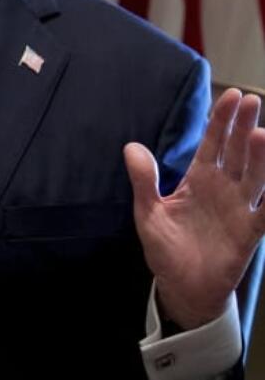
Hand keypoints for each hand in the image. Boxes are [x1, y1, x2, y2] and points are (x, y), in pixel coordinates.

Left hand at [125, 88, 264, 328]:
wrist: (181, 286)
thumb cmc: (165, 248)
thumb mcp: (147, 212)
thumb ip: (143, 180)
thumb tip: (130, 146)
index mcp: (198, 179)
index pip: (213, 143)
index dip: (221, 120)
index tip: (230, 95)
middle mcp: (223, 189)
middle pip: (236, 152)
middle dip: (243, 126)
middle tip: (251, 99)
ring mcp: (238, 209)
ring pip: (255, 177)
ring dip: (260, 157)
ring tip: (263, 134)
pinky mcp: (249, 233)